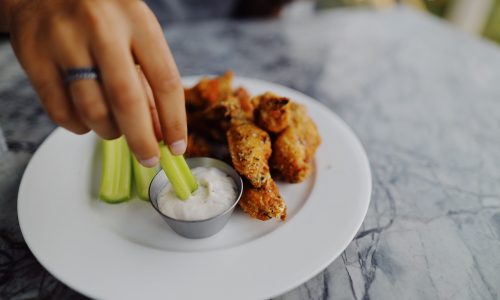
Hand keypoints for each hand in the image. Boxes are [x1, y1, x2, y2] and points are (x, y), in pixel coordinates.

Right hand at [3, 0, 186, 165]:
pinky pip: (60, 112)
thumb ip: (149, 80)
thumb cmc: (103, 16)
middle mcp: (101, 29)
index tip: (178, 147)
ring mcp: (63, 41)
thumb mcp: (136, 34)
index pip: (165, 81)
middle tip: (150, 159)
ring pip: (92, 110)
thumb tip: (161, 133)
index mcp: (137, 20)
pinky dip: (79, 127)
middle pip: (126, 101)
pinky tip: (87, 119)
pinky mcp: (33, 56)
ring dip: (110, 132)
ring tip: (115, 128)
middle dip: (142, 140)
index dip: (175, 121)